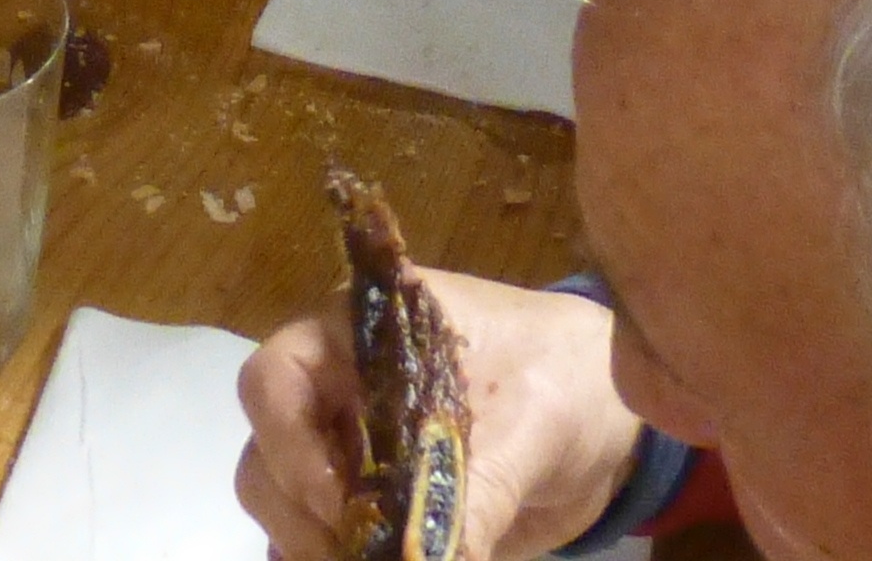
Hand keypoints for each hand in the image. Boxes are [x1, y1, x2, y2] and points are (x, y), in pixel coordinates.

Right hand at [234, 274, 641, 560]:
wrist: (603, 419)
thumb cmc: (566, 380)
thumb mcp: (533, 426)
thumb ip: (479, 492)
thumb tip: (436, 560)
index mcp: (361, 333)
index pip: (274, 377)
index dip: (289, 442)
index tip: (343, 498)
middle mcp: (337, 390)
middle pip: (267, 455)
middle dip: (302, 515)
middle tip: (363, 552)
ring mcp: (350, 450)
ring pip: (282, 506)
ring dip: (315, 546)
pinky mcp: (372, 505)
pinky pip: (320, 540)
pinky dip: (333, 558)